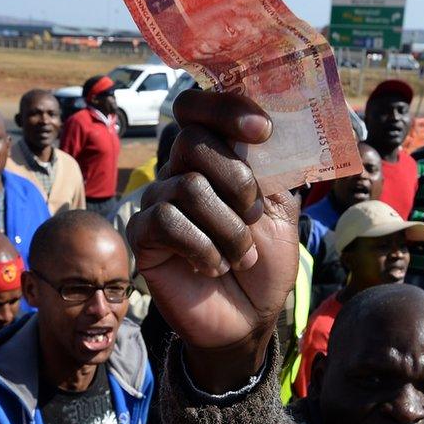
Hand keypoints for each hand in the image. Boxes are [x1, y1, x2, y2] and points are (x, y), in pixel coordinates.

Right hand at [127, 90, 298, 393]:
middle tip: (254, 218)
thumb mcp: (281, 208)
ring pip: (188, 187)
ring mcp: (159, 201)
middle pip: (194, 143)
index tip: (262, 131)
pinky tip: (211, 267)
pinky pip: (166, 221)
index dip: (225, 108)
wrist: (250, 317)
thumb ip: (270, 166)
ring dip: (229, 229)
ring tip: (240, 257)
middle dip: (237, 184)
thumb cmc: (265, 260)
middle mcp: (181, 171)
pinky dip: (201, 247)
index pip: (197, 107)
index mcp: (215, 156)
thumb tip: (266, 124)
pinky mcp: (142, 235)